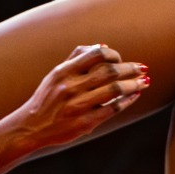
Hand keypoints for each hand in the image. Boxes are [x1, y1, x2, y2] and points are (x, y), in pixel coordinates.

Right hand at [9, 45, 146, 153]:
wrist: (30, 127)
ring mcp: (78, 106)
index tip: (120, 60)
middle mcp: (70, 87)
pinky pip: (112, 109)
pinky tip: (134, 96)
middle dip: (130, 69)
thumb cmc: (46, 99)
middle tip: (143, 68)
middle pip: (110, 71)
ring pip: (114, 90)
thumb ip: (76, 58)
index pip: (97, 54)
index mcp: (63, 72)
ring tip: (144, 82)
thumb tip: (103, 46)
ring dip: (133, 85)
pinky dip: (126, 101)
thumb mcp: (55, 74)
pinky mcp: (84, 123)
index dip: (114, 55)